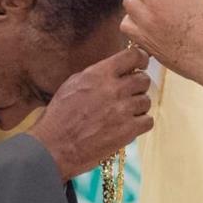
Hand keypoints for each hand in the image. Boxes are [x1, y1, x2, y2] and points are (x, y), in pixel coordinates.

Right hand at [28, 47, 152, 180]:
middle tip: (129, 93)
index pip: (133, 56)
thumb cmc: (59, 117)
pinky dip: (141, 123)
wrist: (55, 147)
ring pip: (146, 101)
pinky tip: (129, 125)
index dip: (141, 59)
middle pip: (143, 79)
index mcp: (99, 74)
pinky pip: (148, 121)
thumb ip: (96, 75)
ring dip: (138, 106)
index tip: (141, 63)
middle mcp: (114, 89)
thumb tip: (113, 70)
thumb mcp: (72, 84)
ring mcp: (123, 110)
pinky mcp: (129, 130)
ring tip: (123, 113)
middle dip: (139, 85)